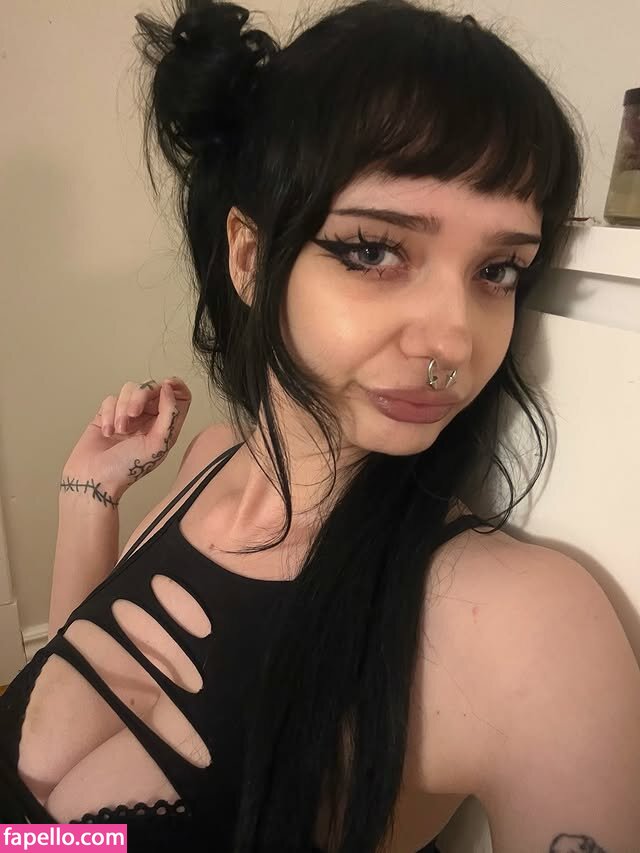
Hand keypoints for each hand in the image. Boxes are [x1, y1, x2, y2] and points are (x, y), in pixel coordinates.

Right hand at [60, 377, 191, 504]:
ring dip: (122, 408)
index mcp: (166, 425)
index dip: (176, 386)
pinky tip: (108, 433)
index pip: (179, 396)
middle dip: (140, 397)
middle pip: (151, 387)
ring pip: (129, 389)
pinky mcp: (107, 414)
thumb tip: (169, 388)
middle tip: (133, 414)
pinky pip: (110, 399)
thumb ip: (169, 415)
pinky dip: (108, 414)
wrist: (94, 478)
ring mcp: (127, 415)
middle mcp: (149, 418)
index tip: (166, 384)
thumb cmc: (127, 468)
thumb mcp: (158, 444)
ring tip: (119, 430)